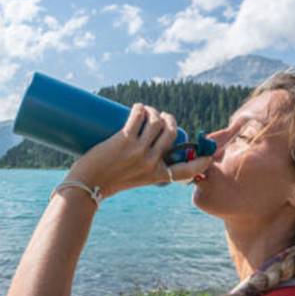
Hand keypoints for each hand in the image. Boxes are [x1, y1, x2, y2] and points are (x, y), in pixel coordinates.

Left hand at [64, 103, 212, 198]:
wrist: (86, 188)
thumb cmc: (105, 184)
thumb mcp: (133, 180)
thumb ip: (141, 168)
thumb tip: (143, 147)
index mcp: (157, 175)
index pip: (187, 170)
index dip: (201, 162)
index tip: (208, 157)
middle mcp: (152, 162)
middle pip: (171, 133)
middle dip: (168, 120)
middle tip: (158, 117)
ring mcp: (139, 151)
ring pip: (156, 122)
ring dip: (153, 111)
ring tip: (144, 111)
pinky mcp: (124, 140)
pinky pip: (138, 117)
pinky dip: (140, 108)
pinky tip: (137, 107)